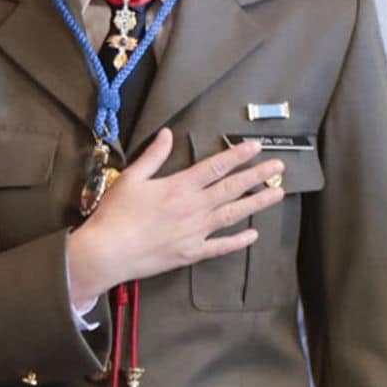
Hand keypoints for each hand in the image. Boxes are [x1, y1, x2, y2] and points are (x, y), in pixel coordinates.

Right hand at [67, 128, 284, 306]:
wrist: (108, 252)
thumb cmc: (116, 214)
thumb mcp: (130, 177)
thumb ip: (153, 156)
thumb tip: (168, 134)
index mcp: (179, 186)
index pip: (215, 166)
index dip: (237, 155)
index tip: (255, 146)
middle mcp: (193, 207)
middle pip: (232, 188)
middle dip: (257, 175)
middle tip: (278, 166)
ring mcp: (195, 232)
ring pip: (233, 214)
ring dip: (257, 203)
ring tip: (277, 193)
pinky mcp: (191, 253)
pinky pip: (221, 246)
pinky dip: (238, 241)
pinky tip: (253, 235)